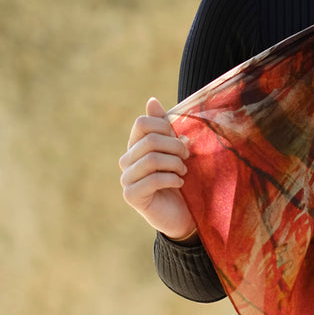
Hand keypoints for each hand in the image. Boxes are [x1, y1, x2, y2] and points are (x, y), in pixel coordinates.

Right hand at [119, 97, 195, 239]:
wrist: (185, 214)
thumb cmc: (182, 179)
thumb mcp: (177, 150)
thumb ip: (165, 127)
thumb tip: (151, 100)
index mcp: (136, 146)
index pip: (142, 123)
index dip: (165, 127)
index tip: (182, 140)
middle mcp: (126, 161)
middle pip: (150, 140)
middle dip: (175, 146)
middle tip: (187, 157)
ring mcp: (126, 179)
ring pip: (151, 159)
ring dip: (175, 164)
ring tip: (184, 171)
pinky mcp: (131, 196)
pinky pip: (153, 179)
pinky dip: (172, 179)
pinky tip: (179, 184)